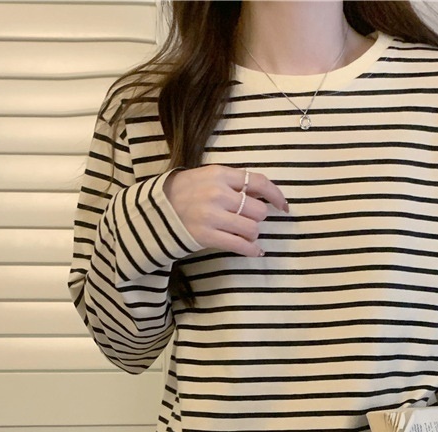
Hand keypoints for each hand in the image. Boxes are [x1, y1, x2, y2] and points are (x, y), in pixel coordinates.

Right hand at [162, 164, 287, 257]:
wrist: (155, 211)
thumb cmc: (184, 193)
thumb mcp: (206, 177)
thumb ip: (233, 183)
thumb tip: (264, 194)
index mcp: (219, 174)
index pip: (258, 182)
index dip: (276, 195)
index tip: (283, 206)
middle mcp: (217, 193)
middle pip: (258, 210)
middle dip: (257, 218)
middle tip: (248, 220)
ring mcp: (212, 216)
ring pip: (252, 229)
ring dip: (252, 234)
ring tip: (243, 234)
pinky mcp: (207, 236)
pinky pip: (240, 246)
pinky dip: (252, 250)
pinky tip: (255, 251)